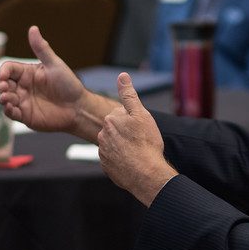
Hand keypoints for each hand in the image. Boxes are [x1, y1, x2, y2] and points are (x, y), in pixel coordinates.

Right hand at [0, 25, 92, 135]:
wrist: (78, 108)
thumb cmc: (68, 84)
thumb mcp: (54, 64)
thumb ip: (41, 48)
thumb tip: (33, 28)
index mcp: (27, 73)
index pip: (8, 69)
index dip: (3, 71)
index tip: (3, 75)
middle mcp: (22, 86)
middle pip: (2, 83)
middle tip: (3, 87)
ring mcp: (23, 101)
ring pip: (5, 98)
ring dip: (2, 98)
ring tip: (7, 98)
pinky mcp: (25, 115)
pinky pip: (11, 113)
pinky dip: (8, 111)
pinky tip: (11, 108)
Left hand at [97, 73, 176, 205]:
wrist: (146, 174)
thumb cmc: (146, 143)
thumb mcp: (141, 114)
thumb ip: (129, 94)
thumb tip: (122, 75)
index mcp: (110, 119)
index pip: (121, 114)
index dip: (134, 120)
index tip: (141, 128)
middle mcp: (103, 134)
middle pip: (117, 129)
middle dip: (127, 132)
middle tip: (141, 140)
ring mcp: (103, 152)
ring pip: (115, 144)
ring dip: (124, 146)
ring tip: (138, 152)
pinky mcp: (106, 166)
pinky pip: (115, 159)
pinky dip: (122, 159)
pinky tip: (133, 161)